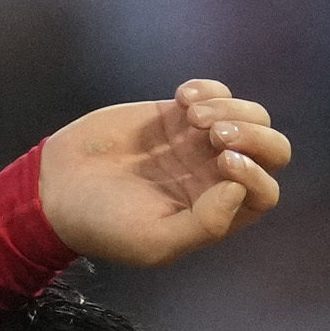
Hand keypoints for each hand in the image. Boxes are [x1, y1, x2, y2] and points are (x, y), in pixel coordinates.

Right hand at [40, 79, 291, 266]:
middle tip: (212, 133)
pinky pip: (217, 93)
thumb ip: (205, 224)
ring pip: (251, 117)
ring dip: (230, 108)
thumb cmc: (104, 224)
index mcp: (217, 215)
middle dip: (253, 135)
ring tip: (191, 115)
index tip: (222, 163)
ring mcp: (200, 145)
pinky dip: (208, 89)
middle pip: (272, 151)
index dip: (256, 173)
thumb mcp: (154, 241)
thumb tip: (240, 187)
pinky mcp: (177, 115)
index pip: (265, 192)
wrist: (57, 188)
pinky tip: (180, 98)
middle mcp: (216, 179)